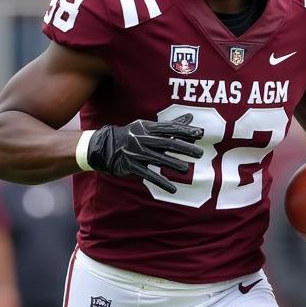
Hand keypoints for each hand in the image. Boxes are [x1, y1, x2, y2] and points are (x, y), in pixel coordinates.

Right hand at [87, 114, 203, 192]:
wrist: (105, 146)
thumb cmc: (132, 135)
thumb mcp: (148, 127)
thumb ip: (170, 125)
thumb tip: (191, 118)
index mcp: (147, 127)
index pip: (169, 128)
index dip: (184, 131)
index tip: (200, 134)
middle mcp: (142, 138)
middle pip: (166, 142)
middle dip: (184, 148)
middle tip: (200, 153)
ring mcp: (136, 152)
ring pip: (158, 158)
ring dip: (173, 164)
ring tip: (186, 170)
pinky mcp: (131, 165)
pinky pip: (149, 174)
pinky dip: (161, 182)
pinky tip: (173, 188)